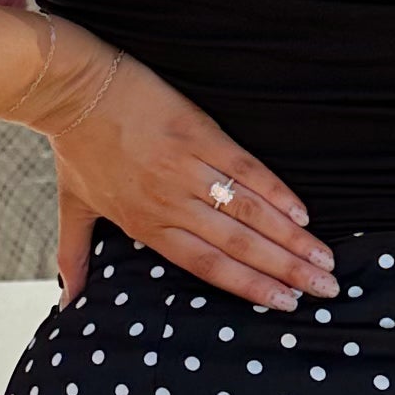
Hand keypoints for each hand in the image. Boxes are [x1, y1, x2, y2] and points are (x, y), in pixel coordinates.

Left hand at [30, 24, 333, 310]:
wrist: (73, 90)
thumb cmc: (75, 147)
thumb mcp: (75, 206)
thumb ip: (76, 255)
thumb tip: (68, 300)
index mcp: (147, 225)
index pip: (208, 266)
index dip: (250, 287)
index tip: (286, 305)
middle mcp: (171, 204)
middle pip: (239, 246)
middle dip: (286, 271)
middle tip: (325, 289)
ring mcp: (186, 169)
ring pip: (248, 213)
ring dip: (291, 238)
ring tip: (324, 259)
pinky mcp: (198, 134)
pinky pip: (245, 170)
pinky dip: (276, 191)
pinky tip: (302, 212)